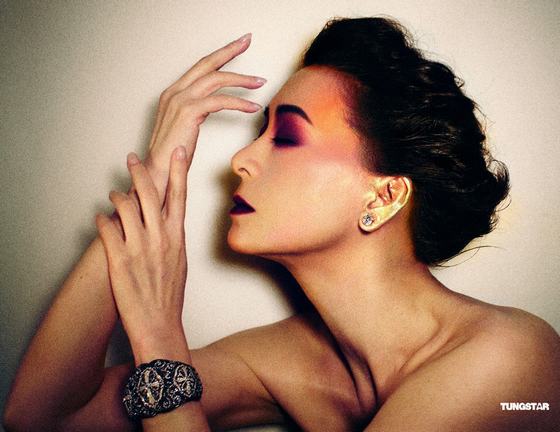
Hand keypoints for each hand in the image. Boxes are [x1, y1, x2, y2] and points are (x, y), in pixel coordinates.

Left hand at [95, 147, 188, 359]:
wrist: (159, 323)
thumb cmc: (169, 295)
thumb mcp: (180, 262)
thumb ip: (172, 238)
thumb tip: (166, 222)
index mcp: (177, 237)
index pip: (180, 196)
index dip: (179, 170)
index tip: (179, 152)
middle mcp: (160, 238)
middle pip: (150, 193)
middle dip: (140, 172)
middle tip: (132, 158)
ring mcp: (139, 247)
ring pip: (125, 207)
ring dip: (117, 197)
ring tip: (113, 195)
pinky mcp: (120, 259)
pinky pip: (107, 229)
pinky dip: (102, 219)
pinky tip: (99, 217)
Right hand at [143, 33, 264, 202]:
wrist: (159, 171)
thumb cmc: (174, 154)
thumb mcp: (187, 126)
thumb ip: (199, 110)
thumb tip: (217, 103)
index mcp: (173, 93)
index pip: (200, 67)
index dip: (219, 56)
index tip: (236, 46)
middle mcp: (175, 92)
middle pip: (207, 64)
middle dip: (229, 51)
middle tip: (246, 40)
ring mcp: (180, 100)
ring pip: (216, 79)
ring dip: (241, 79)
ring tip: (260, 81)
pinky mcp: (188, 112)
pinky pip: (220, 101)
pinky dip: (239, 102)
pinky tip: (252, 106)